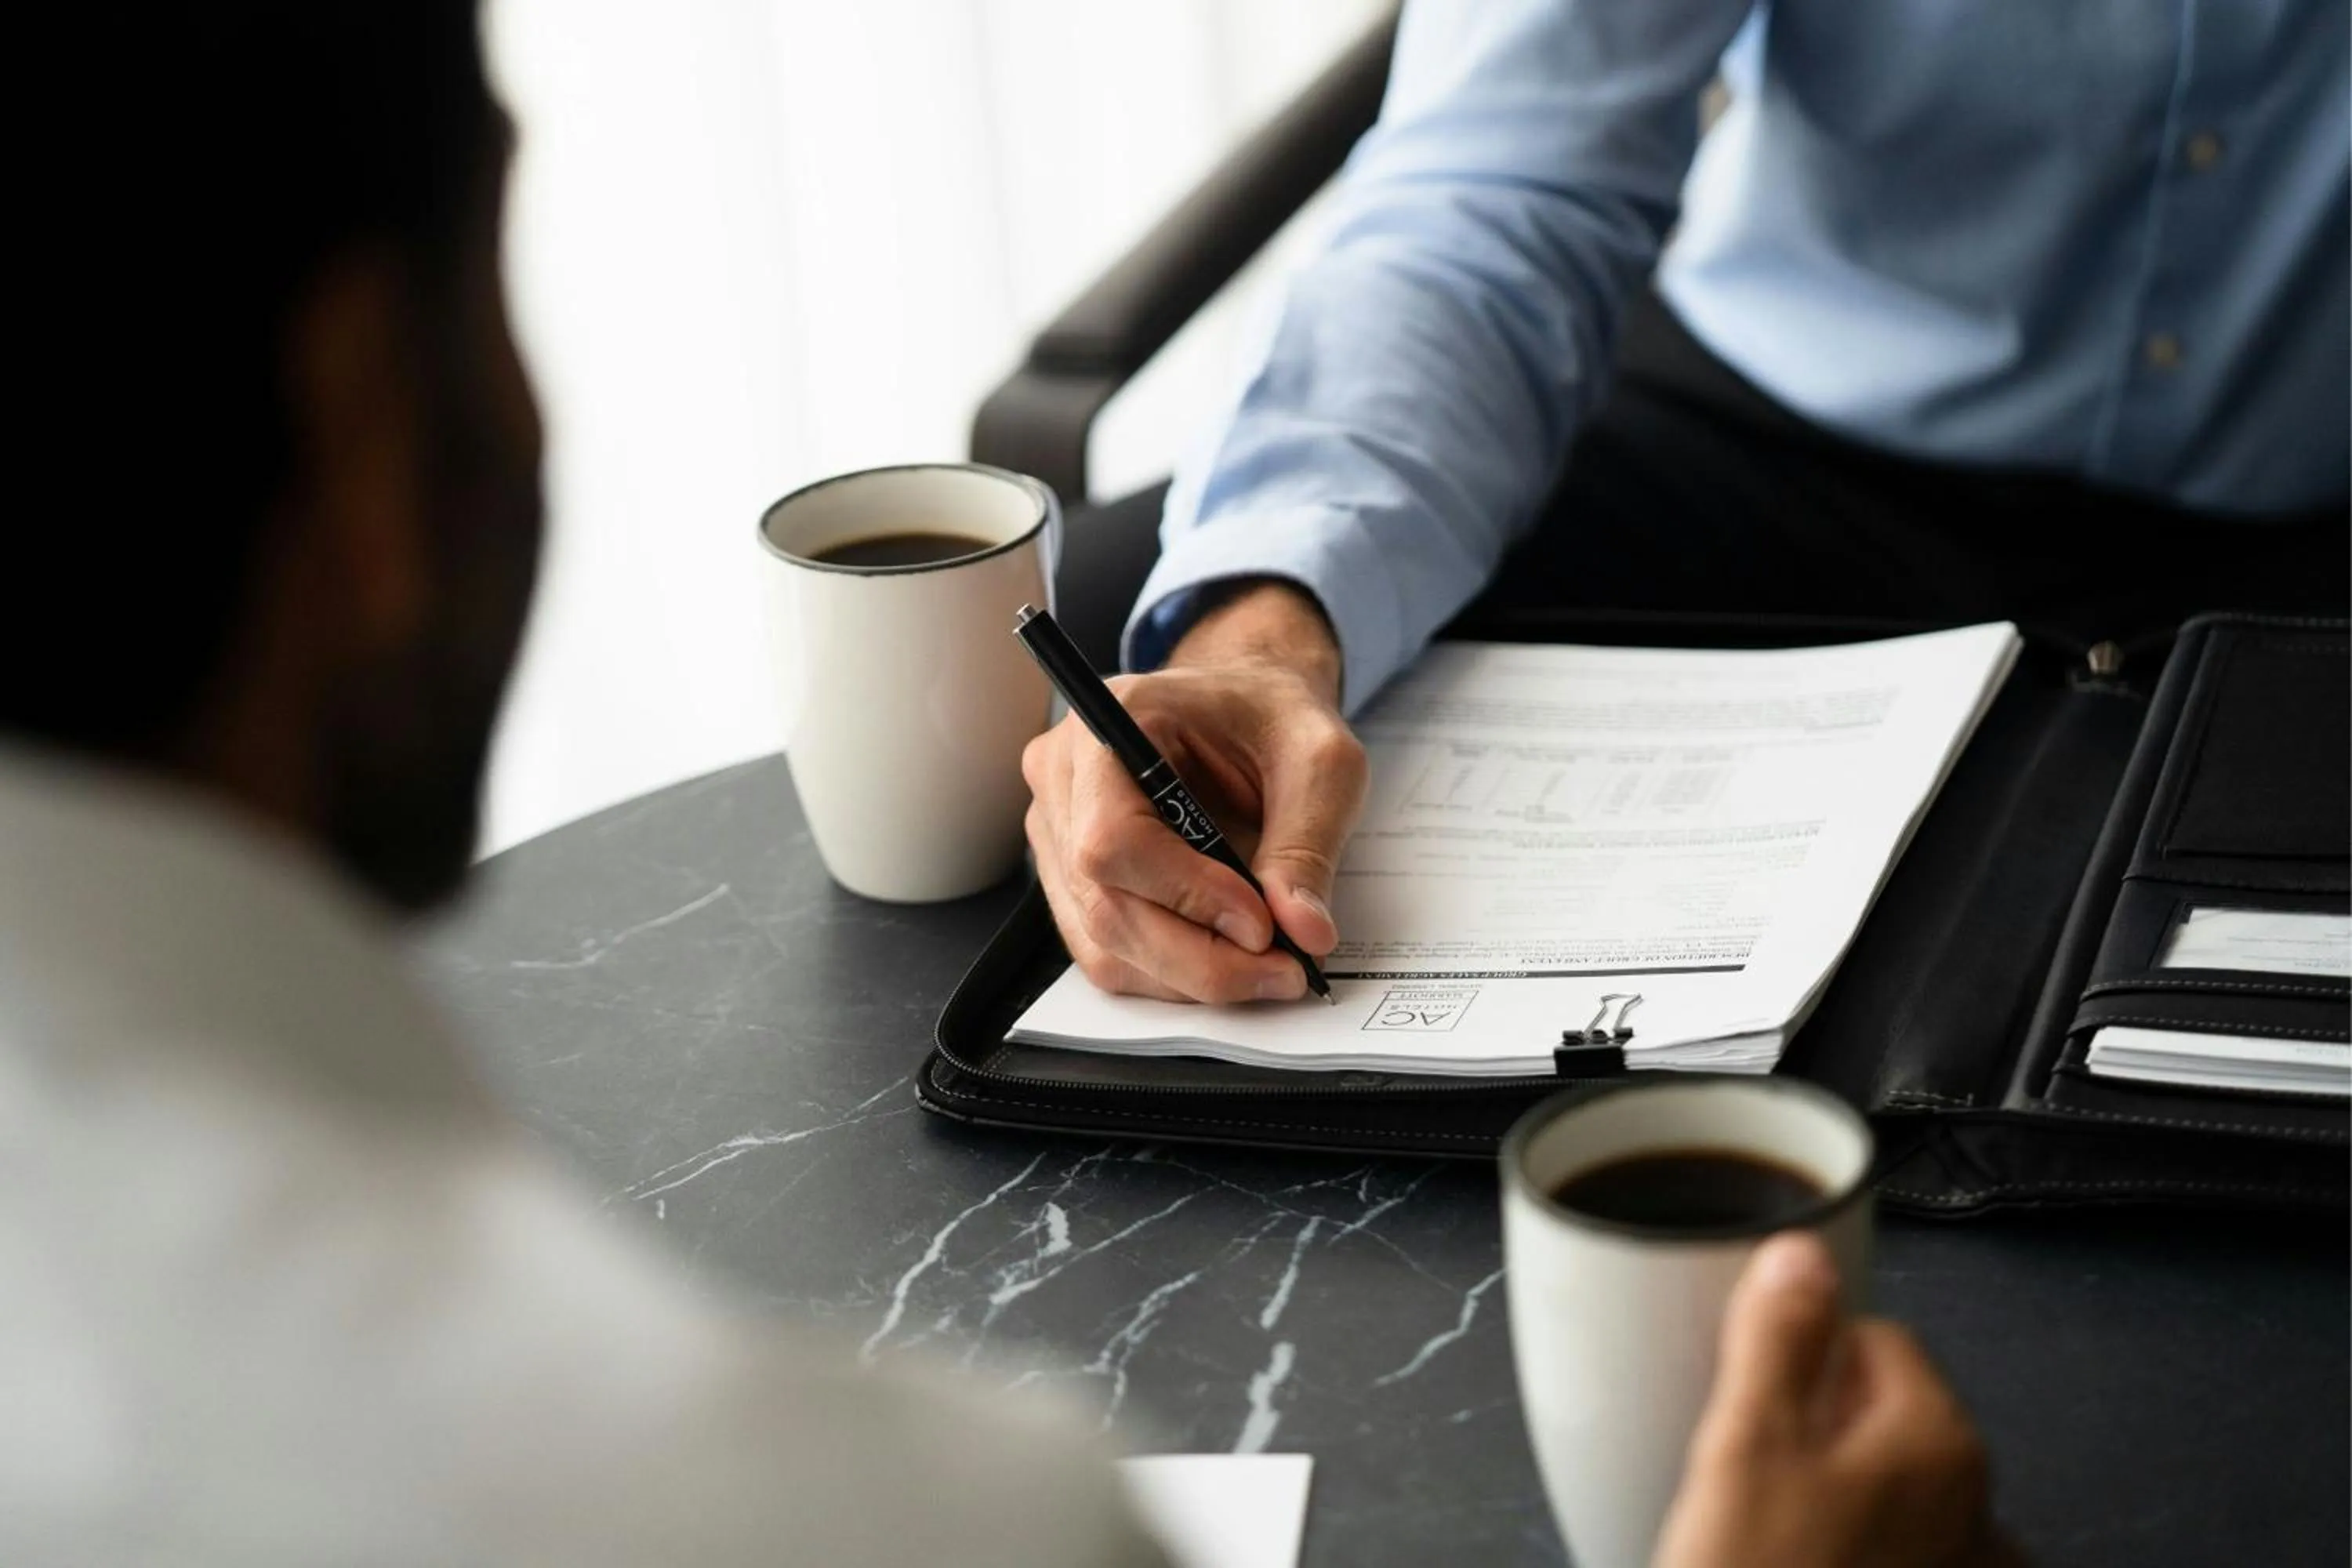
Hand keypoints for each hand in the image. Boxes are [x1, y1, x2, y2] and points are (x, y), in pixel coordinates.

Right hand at [1021, 581, 1367, 1002]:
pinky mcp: (1071, 876)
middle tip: (1281, 970)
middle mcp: (1064, 775)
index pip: (1113, 836)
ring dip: (1187, 975)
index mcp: (1114, 719)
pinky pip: (1105, 950)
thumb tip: (1304, 932)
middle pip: (1104, 902)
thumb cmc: (1275, 718)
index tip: (1261, 924)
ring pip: (1102, 941)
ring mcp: (1057, 829)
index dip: (1186, 895)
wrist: (1249, 709)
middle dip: (1197, 956)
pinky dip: (1169, 973)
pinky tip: (1224, 960)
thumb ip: (1308, 844)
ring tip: (1264, 969)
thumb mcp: (1321, 762)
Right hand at [1653, 1233, 2025, 1567]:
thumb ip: (1777, 1338)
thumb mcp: (1742, 1448)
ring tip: (1777, 1539)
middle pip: (1890, 1420)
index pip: (1878, 1337)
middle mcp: (1976, 1510)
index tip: (1758, 1388)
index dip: (1804, 1355)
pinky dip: (1869, 1558)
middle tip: (1750, 1471)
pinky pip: (1909, 1562)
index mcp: (1937, 1441)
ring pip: (1901, 1500)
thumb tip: (1802, 1256)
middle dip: (1824, 1431)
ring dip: (1849, 1504)